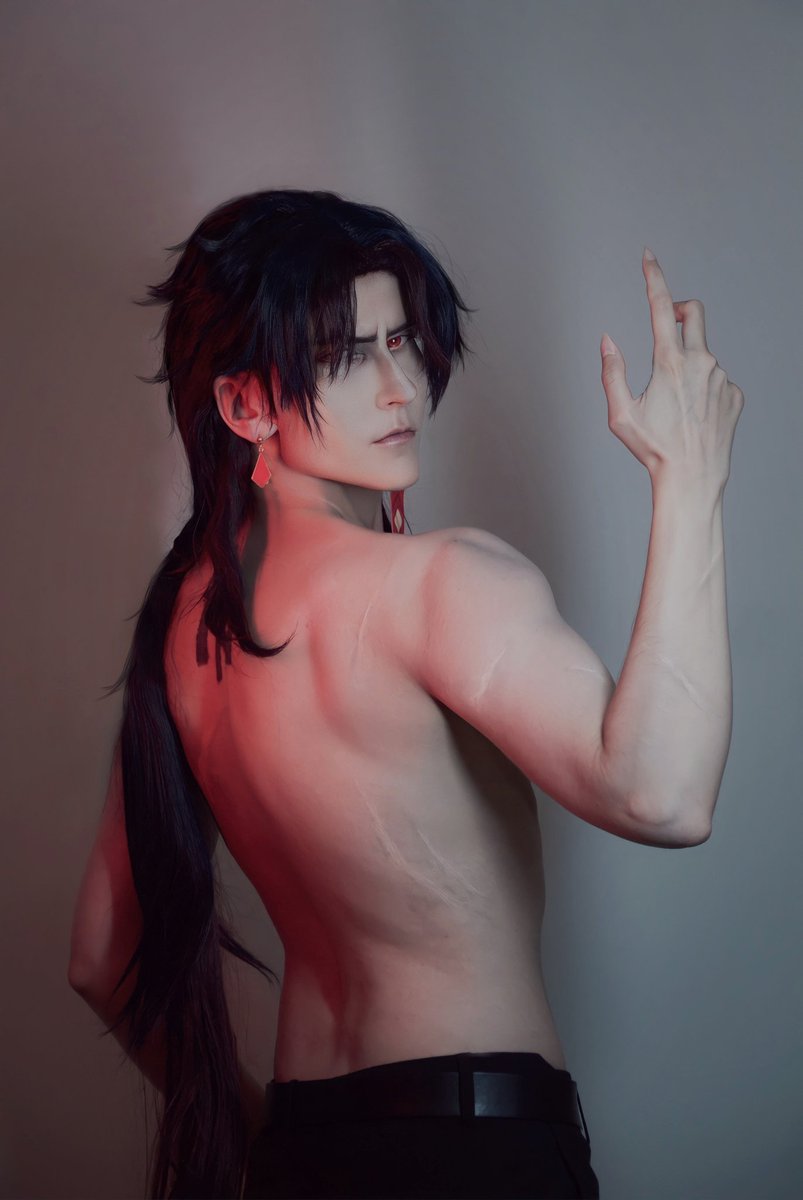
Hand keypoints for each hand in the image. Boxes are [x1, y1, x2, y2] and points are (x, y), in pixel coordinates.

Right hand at [600, 249, 744, 487]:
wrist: (692, 478)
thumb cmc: (653, 449)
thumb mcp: (620, 413)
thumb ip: (611, 371)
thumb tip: (606, 340)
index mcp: (670, 363)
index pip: (660, 306)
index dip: (654, 277)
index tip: (649, 257)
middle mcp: (702, 363)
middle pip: (694, 313)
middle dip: (679, 309)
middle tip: (667, 324)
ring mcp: (722, 378)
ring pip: (703, 356)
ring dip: (687, 367)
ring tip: (676, 406)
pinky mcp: (735, 395)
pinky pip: (717, 380)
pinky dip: (703, 389)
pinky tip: (693, 417)